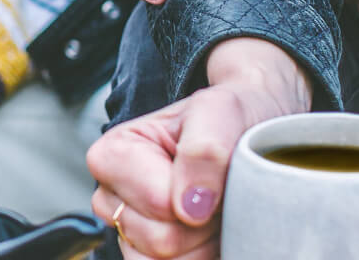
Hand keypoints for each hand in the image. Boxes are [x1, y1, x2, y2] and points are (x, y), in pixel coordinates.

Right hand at [89, 39, 311, 258]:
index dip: (197, 197)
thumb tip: (190, 208)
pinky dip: (199, 257)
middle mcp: (111, 196)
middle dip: (201, 224)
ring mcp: (127, 230)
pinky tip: (207, 231)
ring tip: (212, 210)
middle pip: (160, 241)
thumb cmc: (227, 117)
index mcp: (112, 154)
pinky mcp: (147, 254)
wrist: (247, 131)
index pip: (158, 203)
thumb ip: (203, 151)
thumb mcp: (221, 112)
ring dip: (202, 244)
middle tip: (217, 192)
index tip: (212, 172)